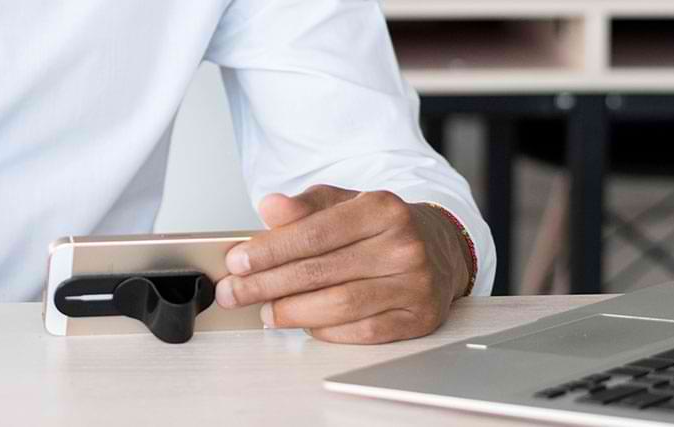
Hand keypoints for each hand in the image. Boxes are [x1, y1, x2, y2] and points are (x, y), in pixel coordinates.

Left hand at [215, 185, 472, 343]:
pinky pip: (361, 332)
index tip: (238, 262)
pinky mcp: (418, 318)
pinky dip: (326, 330)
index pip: (314, 233)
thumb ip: (305, 206)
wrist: (438, 248)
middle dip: (267, 285)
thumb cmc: (381, 227)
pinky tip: (304, 323)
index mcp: (382, 209)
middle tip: (235, 293)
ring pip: (340, 305)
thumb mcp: (343, 203)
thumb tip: (270, 207)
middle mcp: (403, 246)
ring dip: (292, 312)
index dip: (270, 251)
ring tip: (265, 311)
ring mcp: (414, 285)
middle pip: (321, 271)